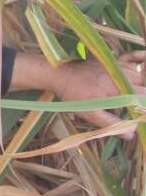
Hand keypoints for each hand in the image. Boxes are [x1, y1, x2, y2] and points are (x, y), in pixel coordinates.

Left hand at [16, 51, 145, 138]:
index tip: (142, 116)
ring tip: (136, 98)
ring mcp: (118, 65)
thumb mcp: (89, 113)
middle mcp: (121, 74)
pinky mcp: (114, 61)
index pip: (143, 96)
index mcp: (117, 88)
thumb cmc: (73, 94)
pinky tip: (140, 72)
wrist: (59, 73)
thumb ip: (110, 123)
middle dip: (143, 97)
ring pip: (141, 74)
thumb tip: (130, 135)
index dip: (145, 107)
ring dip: (141, 84)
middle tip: (137, 108)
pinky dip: (140, 64)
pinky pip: (133, 59)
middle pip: (144, 84)